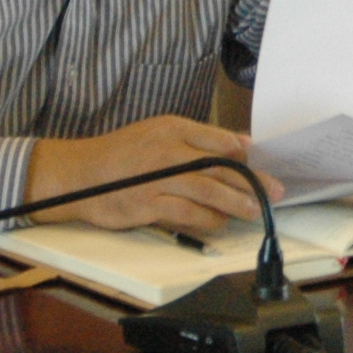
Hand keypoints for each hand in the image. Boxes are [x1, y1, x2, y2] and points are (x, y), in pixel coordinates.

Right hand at [23, 117, 279, 236]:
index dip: (246, 156)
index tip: (266, 166)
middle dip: (251, 182)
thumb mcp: (158, 133)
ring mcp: (157, 179)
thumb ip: (199, 138)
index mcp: (172, 129)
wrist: (78, 174)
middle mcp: (167, 151)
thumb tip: (240, 142)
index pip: (218, 141)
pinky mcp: (147, 205)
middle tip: (274, 192)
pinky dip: (206, 219)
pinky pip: (186, 213)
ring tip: (253, 210)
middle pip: (219, 168)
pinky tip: (219, 223)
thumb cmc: (121, 155)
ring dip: (234, 203)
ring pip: (207, 192)